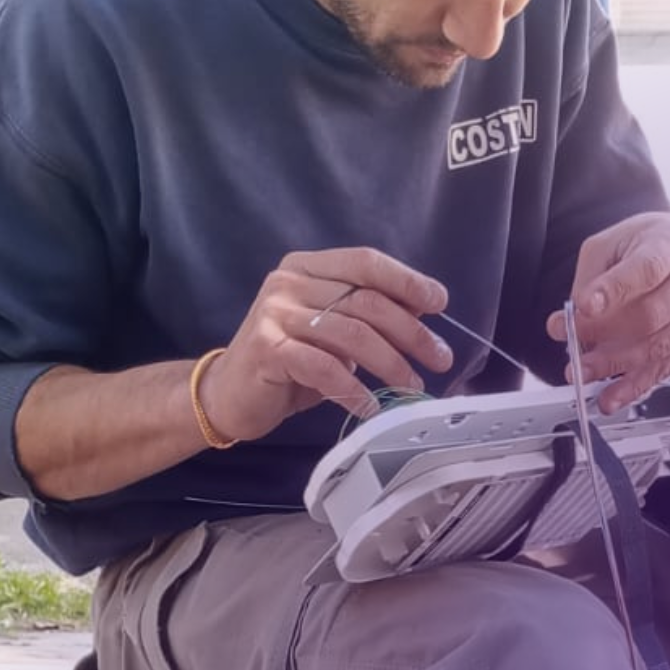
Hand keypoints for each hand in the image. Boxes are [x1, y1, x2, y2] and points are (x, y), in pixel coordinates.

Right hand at [198, 248, 450, 441]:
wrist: (228, 394)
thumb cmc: (288, 363)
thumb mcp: (331, 331)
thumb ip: (366, 314)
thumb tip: (424, 309)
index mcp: (307, 267)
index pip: (365, 262)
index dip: (407, 280)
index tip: (441, 303)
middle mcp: (288, 283)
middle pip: (365, 300)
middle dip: (411, 331)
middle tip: (440, 358)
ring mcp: (274, 313)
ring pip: (351, 333)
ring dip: (391, 363)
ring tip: (412, 386)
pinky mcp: (267, 349)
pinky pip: (324, 368)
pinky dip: (354, 390)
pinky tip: (370, 406)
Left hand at [545, 213, 669, 414]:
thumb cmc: (647, 243)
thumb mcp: (610, 244)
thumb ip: (589, 280)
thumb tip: (567, 323)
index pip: (645, 269)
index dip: (613, 290)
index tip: (584, 306)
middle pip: (651, 315)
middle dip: (605, 334)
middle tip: (572, 344)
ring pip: (658, 347)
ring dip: (615, 365)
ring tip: (583, 372)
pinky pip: (666, 368)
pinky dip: (635, 386)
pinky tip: (612, 396)